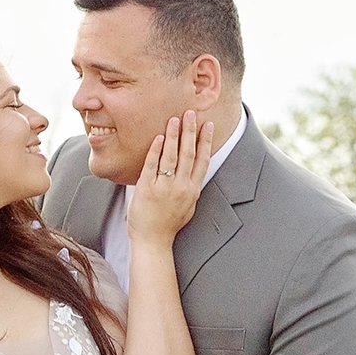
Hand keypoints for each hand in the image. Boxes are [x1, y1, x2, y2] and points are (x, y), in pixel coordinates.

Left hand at [125, 111, 215, 246]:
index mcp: (193, 191)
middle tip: (191, 113)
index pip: (202, 160)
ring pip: (171, 156)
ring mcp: (164, 188)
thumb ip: (190, 188)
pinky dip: (156, 150)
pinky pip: (152, 165)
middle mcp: (181, 187)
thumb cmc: (168, 224)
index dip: (206, 141)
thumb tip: (194, 172)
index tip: (208, 125)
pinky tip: (159, 136)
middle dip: (191, 131)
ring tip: (175, 119)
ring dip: (174, 136)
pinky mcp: (147, 188)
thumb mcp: (188, 206)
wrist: (152, 241)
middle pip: (188, 154)